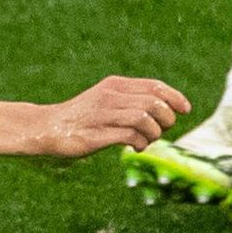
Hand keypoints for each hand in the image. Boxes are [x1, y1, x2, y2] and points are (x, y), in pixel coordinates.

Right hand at [34, 75, 192, 155]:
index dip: (175, 97)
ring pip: (145, 118)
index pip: (154, 85)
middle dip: (166, 119)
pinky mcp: (97, 134)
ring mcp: (103, 114)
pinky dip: (140, 143)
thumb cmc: (82, 117)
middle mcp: (110, 96)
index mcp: (114, 85)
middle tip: (161, 130)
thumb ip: (131, 101)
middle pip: (154, 102)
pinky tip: (135, 147)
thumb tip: (165, 111)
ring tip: (147, 141)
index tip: (185, 109)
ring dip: (154, 133)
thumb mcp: (106, 101)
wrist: (46, 127)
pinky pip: (131, 136)